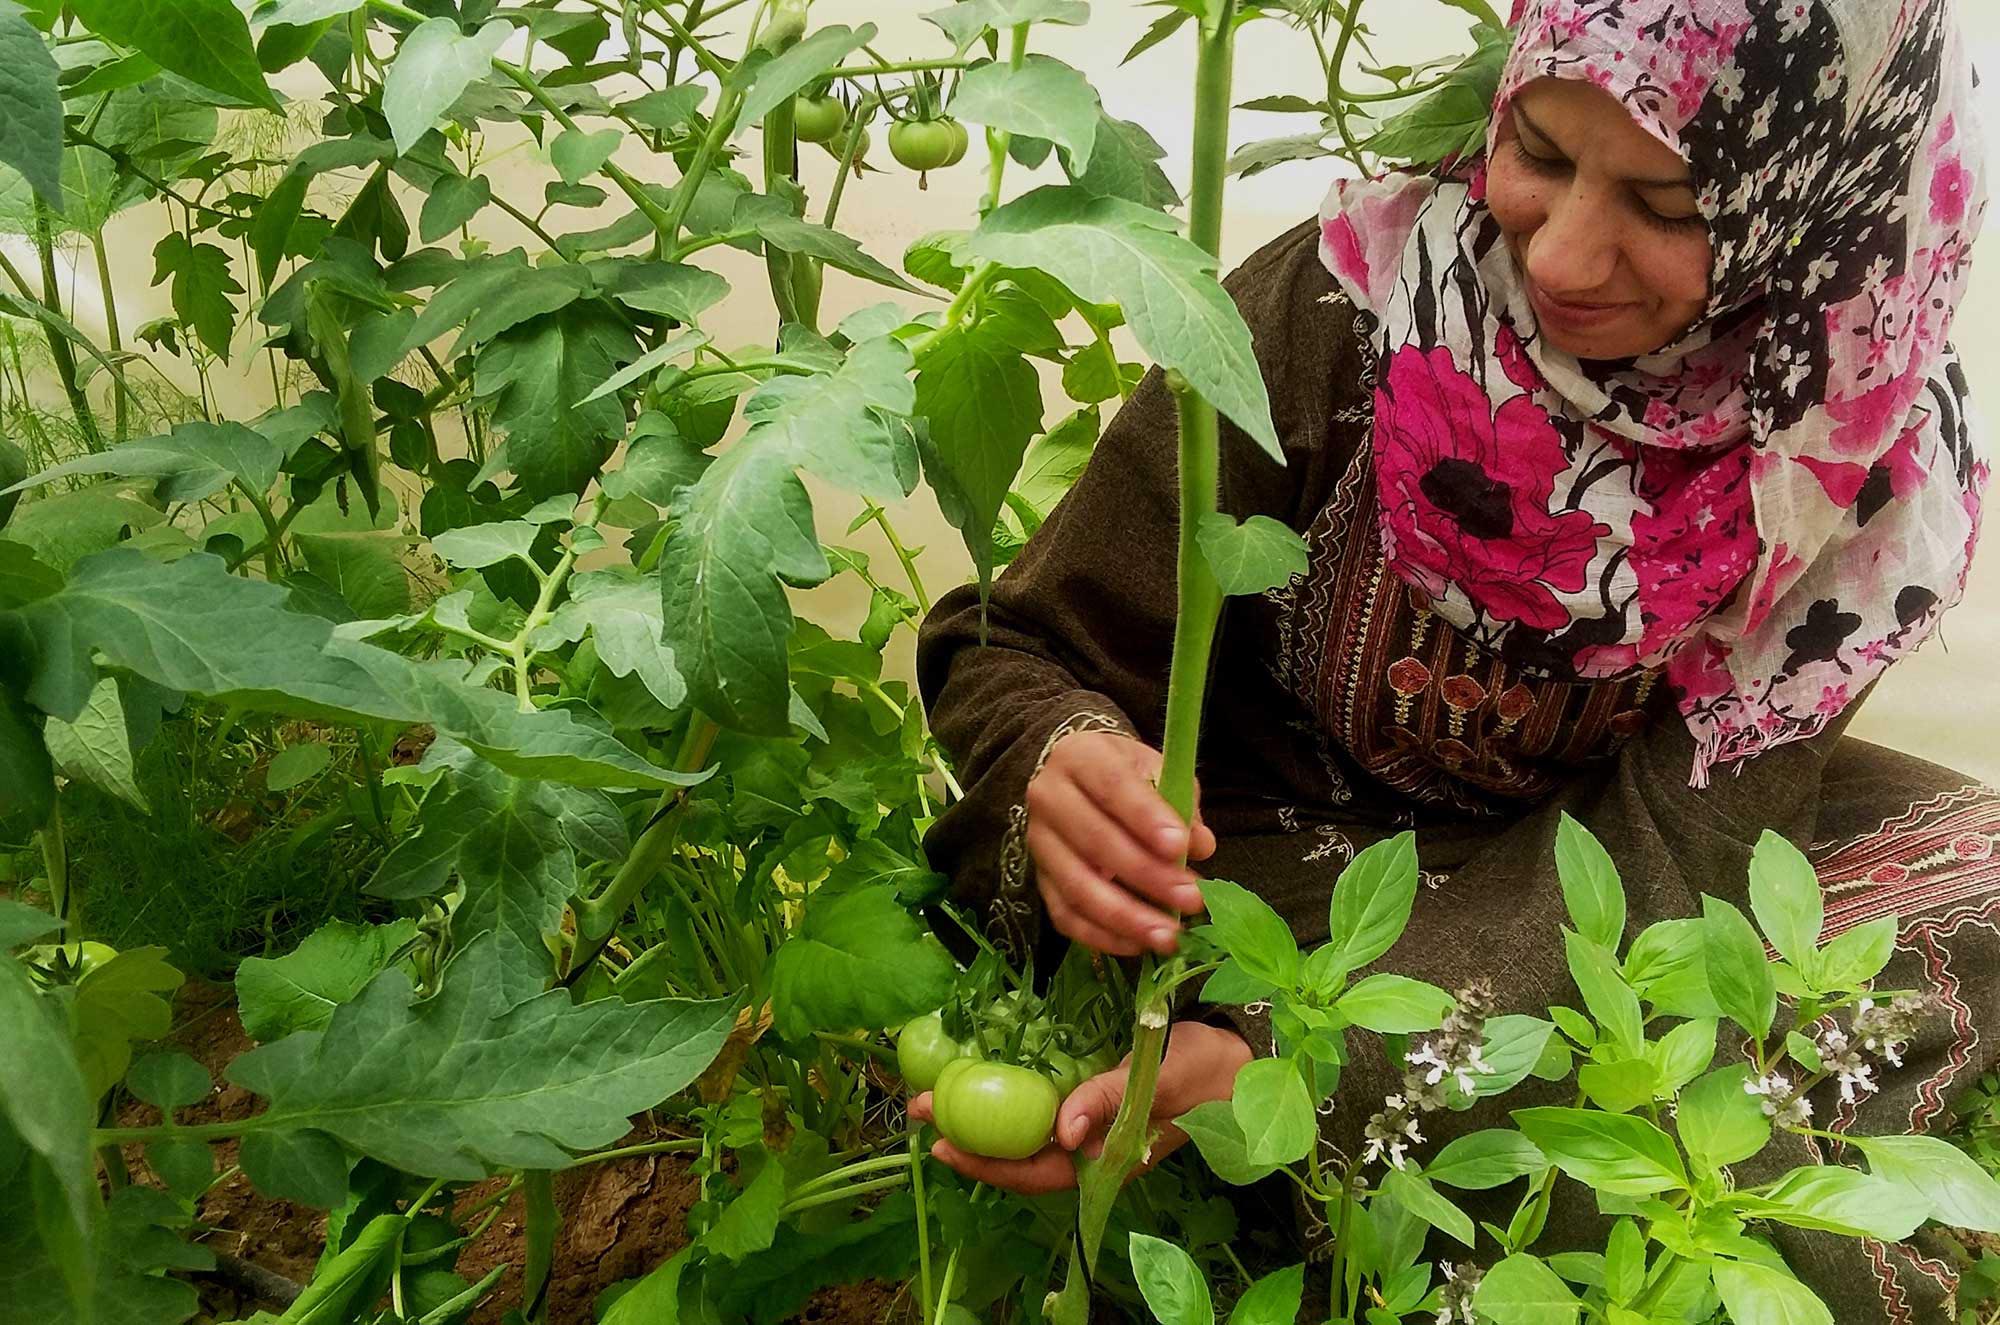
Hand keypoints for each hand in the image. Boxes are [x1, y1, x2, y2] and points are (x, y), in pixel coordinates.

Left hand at [907, 1021, 1250, 1195]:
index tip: (941, 1144)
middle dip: (969, 1137)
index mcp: (1108, 1156)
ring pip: (1026, 1129)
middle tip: (919, 1108)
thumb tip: (1060, 1131)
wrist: (1244, 1055)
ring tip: (938, 1091)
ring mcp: (1093, 1124)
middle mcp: (1093, 1147)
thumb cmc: (1205, 1070)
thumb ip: (1109, 1100)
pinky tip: (986, 1075)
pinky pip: (1043, 1103)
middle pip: (1020, 1153)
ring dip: (984, 1113)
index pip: (1035, 1172)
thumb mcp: (1158, 1079)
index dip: (986, 1164)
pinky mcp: (1095, 1097)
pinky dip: (1010, 1094)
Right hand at [1026, 731, 1216, 955]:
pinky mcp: (1040, 880)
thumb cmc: (1125, 775)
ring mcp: (1040, 843)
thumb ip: (1181, 804)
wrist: (1080, 783)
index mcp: (1079, 757)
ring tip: (1168, 935)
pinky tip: (1137, 944)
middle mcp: (1049, 798)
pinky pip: (1065, 916)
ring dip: (1126, 917)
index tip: (1181, 847)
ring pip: (1078, 886)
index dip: (1146, 818)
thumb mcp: (1156, 771)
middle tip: (1191, 899)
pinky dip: (1101, 936)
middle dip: (1147, 875)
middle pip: (1095, 841)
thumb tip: (1201, 845)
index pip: (1112, 786)